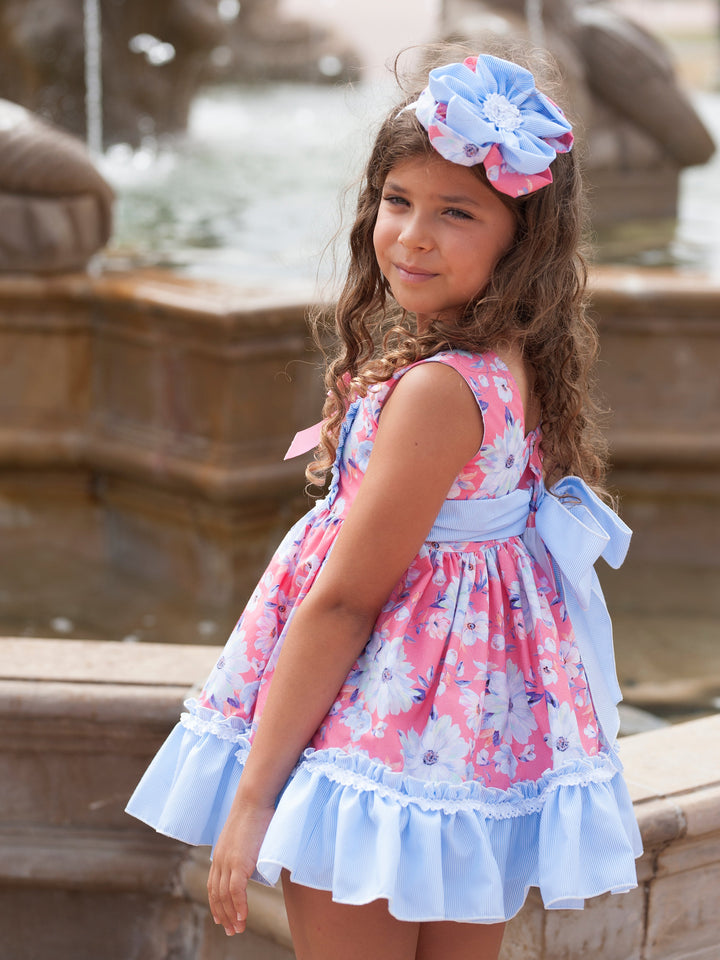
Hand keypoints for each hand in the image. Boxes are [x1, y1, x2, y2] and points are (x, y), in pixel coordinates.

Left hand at [207, 798, 274, 935]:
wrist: (254, 799)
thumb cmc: (256, 812)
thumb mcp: (246, 834)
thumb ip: (247, 848)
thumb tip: (257, 855)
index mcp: (220, 854)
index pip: (213, 885)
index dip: (216, 903)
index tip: (221, 918)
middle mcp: (220, 860)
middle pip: (216, 895)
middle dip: (223, 915)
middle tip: (231, 931)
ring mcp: (228, 862)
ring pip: (225, 897)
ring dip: (232, 916)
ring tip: (238, 929)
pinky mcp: (239, 863)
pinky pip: (236, 892)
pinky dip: (239, 907)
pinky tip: (243, 918)